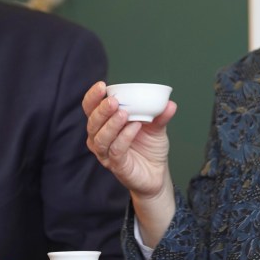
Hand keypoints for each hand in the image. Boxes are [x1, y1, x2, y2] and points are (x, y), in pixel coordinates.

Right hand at [82, 81, 176, 198]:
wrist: (157, 173)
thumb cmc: (149, 147)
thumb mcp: (156, 126)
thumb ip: (160, 114)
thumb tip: (169, 103)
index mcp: (104, 123)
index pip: (90, 108)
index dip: (93, 97)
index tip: (102, 86)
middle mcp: (100, 137)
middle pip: (92, 122)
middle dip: (101, 110)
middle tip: (114, 102)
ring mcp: (106, 153)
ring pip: (101, 138)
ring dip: (111, 124)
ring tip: (124, 114)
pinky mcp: (116, 165)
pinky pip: (116, 150)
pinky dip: (124, 138)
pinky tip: (135, 128)